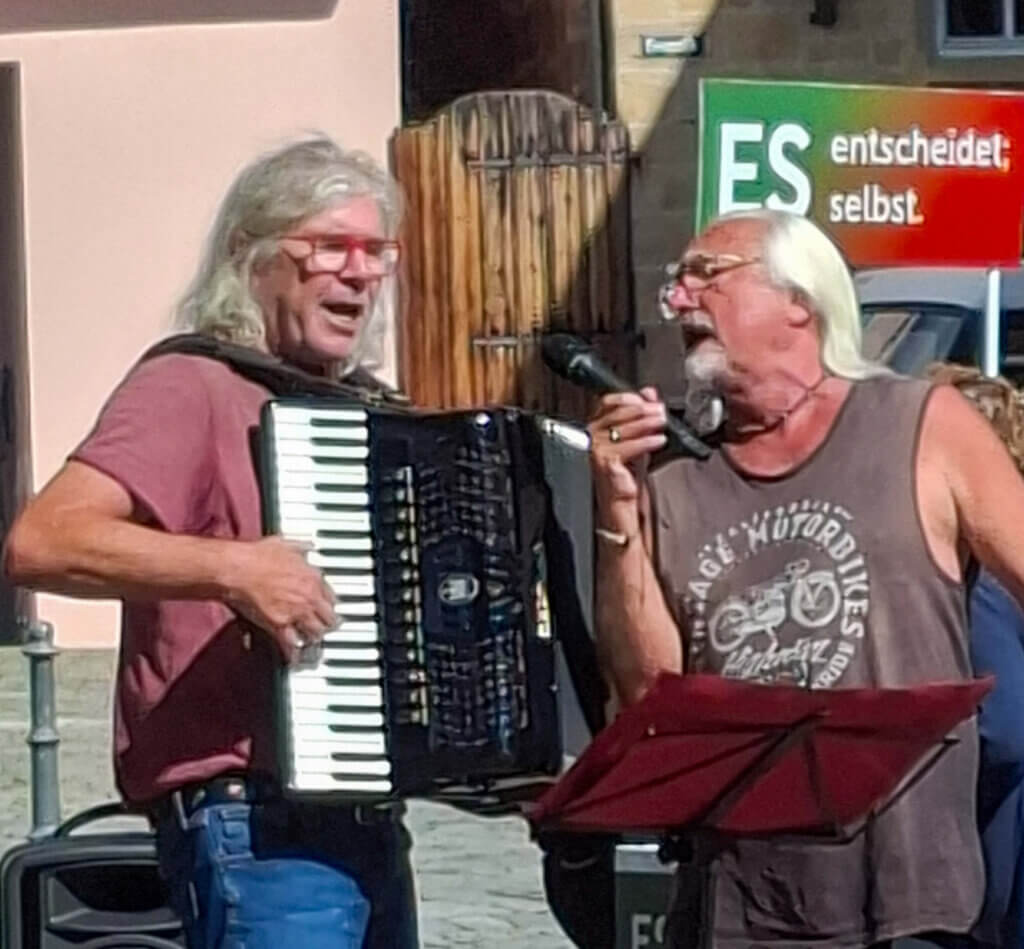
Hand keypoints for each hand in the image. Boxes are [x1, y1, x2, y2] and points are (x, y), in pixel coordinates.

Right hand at [222, 536, 335, 662]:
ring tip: (313, 640)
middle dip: (328, 623)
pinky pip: (292, 644)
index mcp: (312, 577)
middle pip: (329, 617)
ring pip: (316, 632)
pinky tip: (295, 657)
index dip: (328, 603)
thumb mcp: (286, 544)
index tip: (327, 607)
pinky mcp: (279, 625)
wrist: (238, 569)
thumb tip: (308, 546)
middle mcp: (309, 597)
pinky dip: (293, 653)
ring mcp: (295, 613)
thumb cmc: (257, 556)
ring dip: (314, 637)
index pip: (331, 596)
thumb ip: (301, 547)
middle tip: (327, 627)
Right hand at [587, 387, 666, 535]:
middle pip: (615, 413)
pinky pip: (626, 447)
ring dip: (646, 423)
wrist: (621, 507)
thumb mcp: (638, 441)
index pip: (606, 403)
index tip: (646, 398)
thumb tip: (650, 393)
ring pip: (621, 428)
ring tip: (662, 422)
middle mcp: (591, 437)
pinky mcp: (602, 463)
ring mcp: (594, 450)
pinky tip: (658, 440)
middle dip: (641, 410)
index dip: (627, 398)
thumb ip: (643, 417)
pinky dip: (645, 442)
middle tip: (660, 410)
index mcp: (596, 428)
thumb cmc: (626, 478)